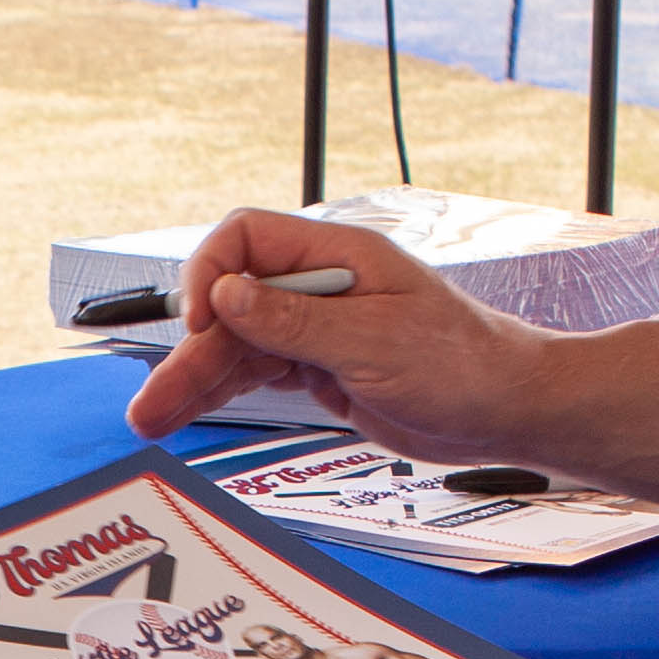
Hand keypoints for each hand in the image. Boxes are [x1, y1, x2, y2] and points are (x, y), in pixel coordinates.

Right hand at [124, 212, 546, 464]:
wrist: (506, 408)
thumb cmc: (465, 362)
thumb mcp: (373, 342)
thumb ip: (294, 319)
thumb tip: (226, 293)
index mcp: (336, 255)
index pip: (245, 238)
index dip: (212, 274)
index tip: (202, 322)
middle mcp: (319, 285)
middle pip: (229, 304)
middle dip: (189, 349)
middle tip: (153, 398)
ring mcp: (316, 328)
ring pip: (235, 345)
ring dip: (192, 379)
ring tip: (151, 419)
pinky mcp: (318, 368)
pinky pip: (254, 373)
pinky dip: (219, 394)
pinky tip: (186, 413)